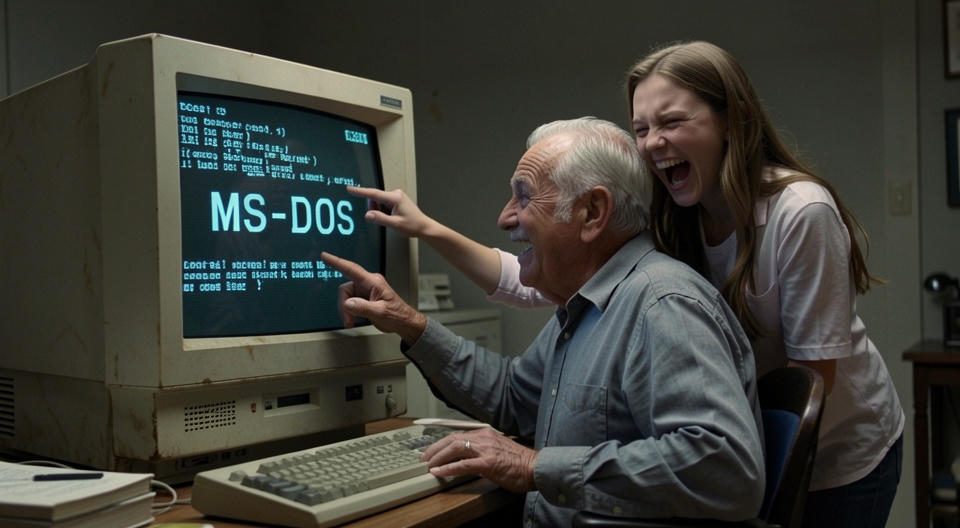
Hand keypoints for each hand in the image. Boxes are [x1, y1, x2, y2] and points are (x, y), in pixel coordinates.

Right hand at [320, 252, 425, 343]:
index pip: (351, 269)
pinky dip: (349, 312)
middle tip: (348, 319)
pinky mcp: (364, 299)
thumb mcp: (380, 312)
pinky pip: (350, 303)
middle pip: (345, 290)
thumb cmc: (398, 314)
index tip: (325, 256)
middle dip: (344, 306)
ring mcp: (365, 291)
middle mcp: (368, 284)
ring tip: (352, 321)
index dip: (337, 262)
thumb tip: (348, 303)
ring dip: (347, 311)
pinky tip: (355, 318)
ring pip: (346, 298)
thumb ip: (363, 307)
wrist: (404, 323)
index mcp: (373, 282)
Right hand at [347, 186, 432, 236]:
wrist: (423, 226)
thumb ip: (380, 219)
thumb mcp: (395, 224)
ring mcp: (396, 196)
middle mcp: (396, 194)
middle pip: (376, 199)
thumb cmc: (413, 225)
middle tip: (385, 219)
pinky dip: (384, 210)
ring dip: (380, 210)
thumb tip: (368, 215)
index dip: (360, 192)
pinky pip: (384, 204)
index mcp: (395, 198)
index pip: (373, 194)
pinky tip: (393, 217)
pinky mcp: (397, 199)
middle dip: (375, 209)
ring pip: (379, 202)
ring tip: (391, 219)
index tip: (350, 189)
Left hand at [420, 428, 537, 492]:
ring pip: (455, 448)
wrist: (536, 467)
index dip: (442, 442)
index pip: (458, 434)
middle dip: (435, 448)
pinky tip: (439, 471)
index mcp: (486, 434)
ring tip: (428, 464)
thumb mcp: (497, 451)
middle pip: (453, 438)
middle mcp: (484, 438)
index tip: (432, 449)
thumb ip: (482, 452)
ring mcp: (486, 449)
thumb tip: (467, 460)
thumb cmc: (520, 463)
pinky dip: (448, 468)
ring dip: (438, 456)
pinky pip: (463, 464)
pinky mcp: (489, 463)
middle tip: (424, 457)